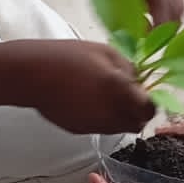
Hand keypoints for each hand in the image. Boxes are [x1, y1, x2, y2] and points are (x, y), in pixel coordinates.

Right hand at [18, 40, 154, 134]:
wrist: (32, 74)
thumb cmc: (67, 57)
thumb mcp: (105, 52)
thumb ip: (129, 68)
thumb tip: (139, 81)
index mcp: (119, 91)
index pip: (149, 110)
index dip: (151, 104)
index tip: (147, 94)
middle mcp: (110, 114)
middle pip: (137, 125)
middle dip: (138, 114)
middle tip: (130, 98)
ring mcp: (94, 125)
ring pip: (119, 129)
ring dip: (121, 117)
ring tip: (108, 98)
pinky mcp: (80, 130)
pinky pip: (100, 128)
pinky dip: (102, 119)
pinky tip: (89, 102)